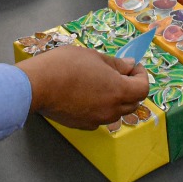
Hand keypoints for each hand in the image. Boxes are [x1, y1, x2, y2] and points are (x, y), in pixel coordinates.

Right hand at [16, 45, 150, 129]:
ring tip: (100, 82)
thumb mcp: (93, 56)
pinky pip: (100, 117)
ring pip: (117, 111)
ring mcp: (97, 120)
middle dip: (131, 87)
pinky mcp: (83, 125)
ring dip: (116, 98)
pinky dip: (101, 107)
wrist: (38, 85)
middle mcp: (111, 109)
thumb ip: (115, 64)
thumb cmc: (65, 65)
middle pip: (133, 102)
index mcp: (118, 90)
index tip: (132, 66)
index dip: (141, 75)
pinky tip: (87, 95)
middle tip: (119, 73)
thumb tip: (130, 66)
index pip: (143, 88)